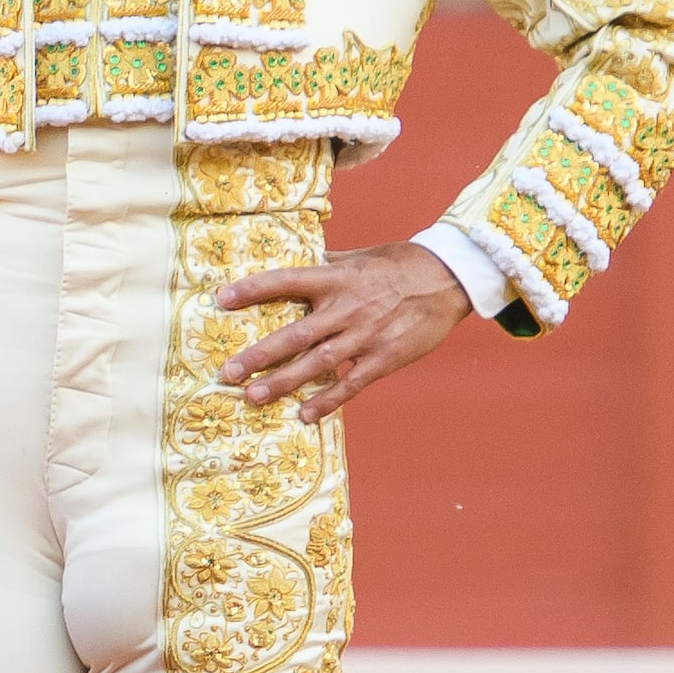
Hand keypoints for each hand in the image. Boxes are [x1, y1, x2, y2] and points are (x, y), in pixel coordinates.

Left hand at [215, 241, 469, 423]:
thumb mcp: (360, 257)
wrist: (451, 278)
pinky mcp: (385, 358)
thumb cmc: (401, 264)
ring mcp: (366, 335)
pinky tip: (305, 415)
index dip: (254, 289)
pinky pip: (352, 383)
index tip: (222, 299)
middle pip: (296, 334)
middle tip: (228, 372)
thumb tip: (298, 258)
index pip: (287, 281)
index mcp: (337, 279)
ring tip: (254, 397)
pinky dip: (328, 400)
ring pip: (318, 363)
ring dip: (284, 382)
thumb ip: (327, 264)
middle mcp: (347, 309)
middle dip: (260, 355)